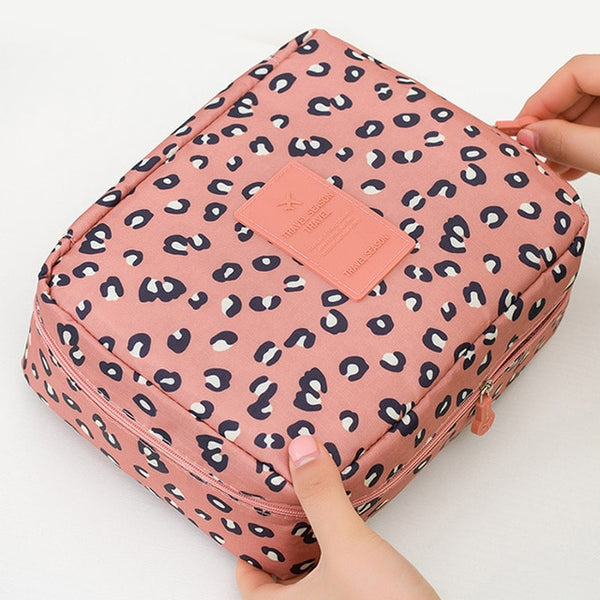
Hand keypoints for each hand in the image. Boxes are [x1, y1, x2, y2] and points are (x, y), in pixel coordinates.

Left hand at [235, 435, 440, 599]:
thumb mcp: (347, 545)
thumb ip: (322, 497)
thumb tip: (300, 449)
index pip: (250, 587)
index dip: (248, 557)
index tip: (253, 530)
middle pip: (282, 584)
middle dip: (284, 548)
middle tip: (285, 513)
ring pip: (314, 584)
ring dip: (313, 556)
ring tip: (318, 519)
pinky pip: (340, 586)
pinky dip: (339, 564)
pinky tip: (353, 543)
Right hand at [515, 54, 599, 179]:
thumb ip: (568, 143)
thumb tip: (529, 136)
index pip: (572, 73)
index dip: (540, 102)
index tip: (519, 132)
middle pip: (578, 92)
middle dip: (551, 126)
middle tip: (531, 153)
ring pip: (589, 110)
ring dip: (564, 139)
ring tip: (549, 167)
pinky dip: (583, 143)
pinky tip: (571, 166)